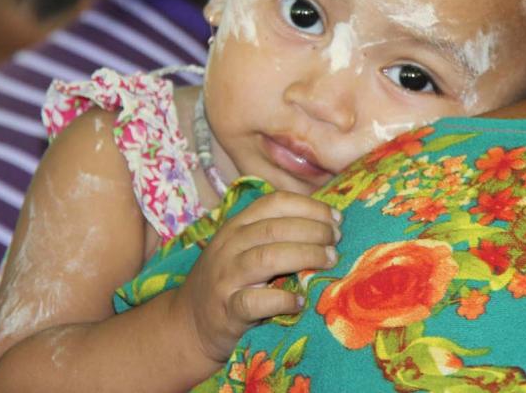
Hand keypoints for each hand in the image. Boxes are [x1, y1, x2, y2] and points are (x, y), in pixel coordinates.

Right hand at [173, 192, 340, 365]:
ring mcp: (225, 278)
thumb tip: (328, 223)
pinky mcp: (227, 311)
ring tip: (329, 261)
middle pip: (276, 228)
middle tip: (336, 242)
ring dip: (305, 256)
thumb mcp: (244, 247)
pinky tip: (300, 301)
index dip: (310, 207)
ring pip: (267, 257)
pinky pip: (257, 301)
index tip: (336, 218)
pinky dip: (283, 300)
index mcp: (237, 225)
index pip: (275, 202)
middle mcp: (229, 246)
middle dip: (314, 230)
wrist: (189, 324)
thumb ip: (275, 233)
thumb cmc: (230, 281)